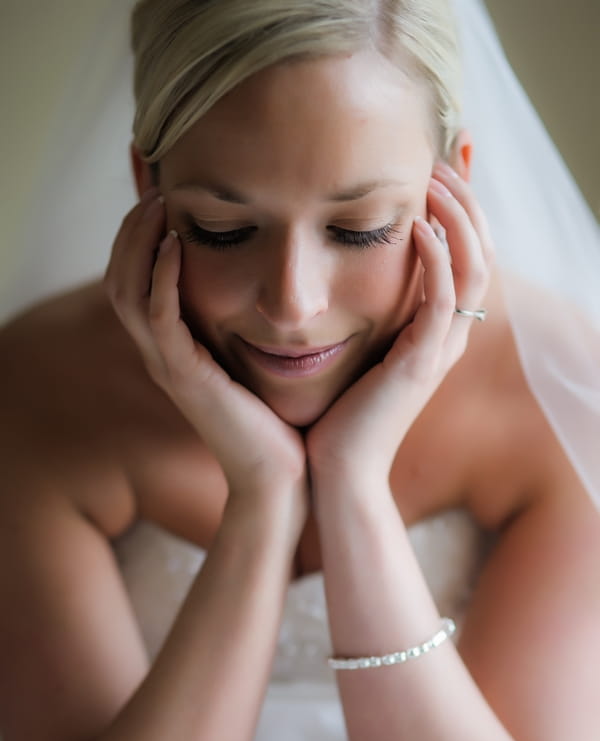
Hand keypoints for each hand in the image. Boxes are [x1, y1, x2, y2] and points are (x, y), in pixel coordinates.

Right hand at [104, 188, 307, 500]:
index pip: (135, 284)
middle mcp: (162, 356)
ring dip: (137, 243)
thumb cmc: (277, 422)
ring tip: (159, 204)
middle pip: (119, 280)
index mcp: (174, 351)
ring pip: (126, 292)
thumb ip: (244, 329)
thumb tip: (264, 292)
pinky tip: (176, 245)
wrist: (283, 476)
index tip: (165, 200)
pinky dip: (162, 277)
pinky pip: (159, 317)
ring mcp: (168, 367)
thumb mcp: (253, 364)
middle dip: (131, 231)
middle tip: (155, 190)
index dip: (140, 240)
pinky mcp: (186, 377)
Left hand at [306, 165, 494, 483]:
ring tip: (434, 177)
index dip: (459, 210)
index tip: (438, 166)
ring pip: (475, 269)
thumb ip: (361, 314)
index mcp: (433, 332)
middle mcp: (446, 337)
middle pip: (482, 252)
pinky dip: (438, 261)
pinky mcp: (420, 364)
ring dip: (459, 218)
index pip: (464, 256)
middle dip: (466, 201)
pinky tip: (416, 227)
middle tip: (443, 157)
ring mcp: (439, 351)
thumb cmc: (335, 415)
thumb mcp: (354, 353)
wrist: (333, 471)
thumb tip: (337, 276)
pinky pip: (443, 301)